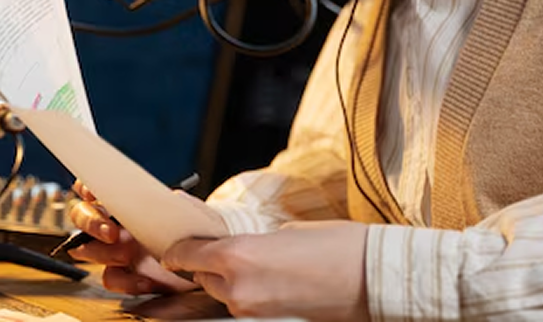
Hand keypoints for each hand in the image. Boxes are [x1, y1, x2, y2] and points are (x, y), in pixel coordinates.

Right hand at [67, 180, 197, 294]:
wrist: (204, 263)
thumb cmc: (195, 232)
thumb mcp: (191, 212)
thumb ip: (178, 203)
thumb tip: (171, 197)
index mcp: (128, 201)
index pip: (97, 186)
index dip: (88, 186)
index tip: (92, 191)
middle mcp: (117, 222)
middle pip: (81, 215)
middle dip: (91, 222)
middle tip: (112, 232)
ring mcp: (117, 249)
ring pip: (87, 249)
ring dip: (104, 252)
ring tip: (129, 254)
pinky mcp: (124, 274)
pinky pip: (110, 278)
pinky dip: (125, 281)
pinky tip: (145, 278)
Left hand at [162, 219, 368, 321]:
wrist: (370, 276)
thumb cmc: (336, 245)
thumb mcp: (287, 230)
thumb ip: (255, 241)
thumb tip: (241, 249)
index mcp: (239, 253)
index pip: (188, 254)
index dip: (177, 251)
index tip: (172, 248)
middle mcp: (238, 286)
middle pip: (203, 277)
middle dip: (206, 264)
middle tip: (218, 249)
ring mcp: (251, 311)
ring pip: (222, 294)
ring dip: (227, 280)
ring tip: (252, 264)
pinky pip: (242, 306)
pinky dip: (245, 293)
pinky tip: (265, 280)